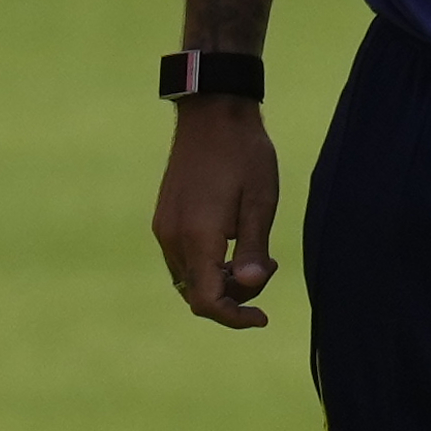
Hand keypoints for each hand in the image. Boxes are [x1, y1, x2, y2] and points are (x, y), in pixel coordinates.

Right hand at [153, 100, 281, 325]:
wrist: (212, 112)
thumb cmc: (244, 154)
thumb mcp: (260, 203)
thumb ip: (253, 250)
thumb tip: (250, 288)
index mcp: (197, 236)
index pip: (207, 302)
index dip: (235, 318)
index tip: (263, 318)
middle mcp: (172, 237)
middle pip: (197, 295)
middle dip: (234, 296)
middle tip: (267, 265)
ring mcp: (164, 227)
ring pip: (189, 279)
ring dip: (221, 280)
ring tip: (255, 252)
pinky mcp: (164, 218)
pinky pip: (183, 259)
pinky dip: (208, 264)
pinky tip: (233, 241)